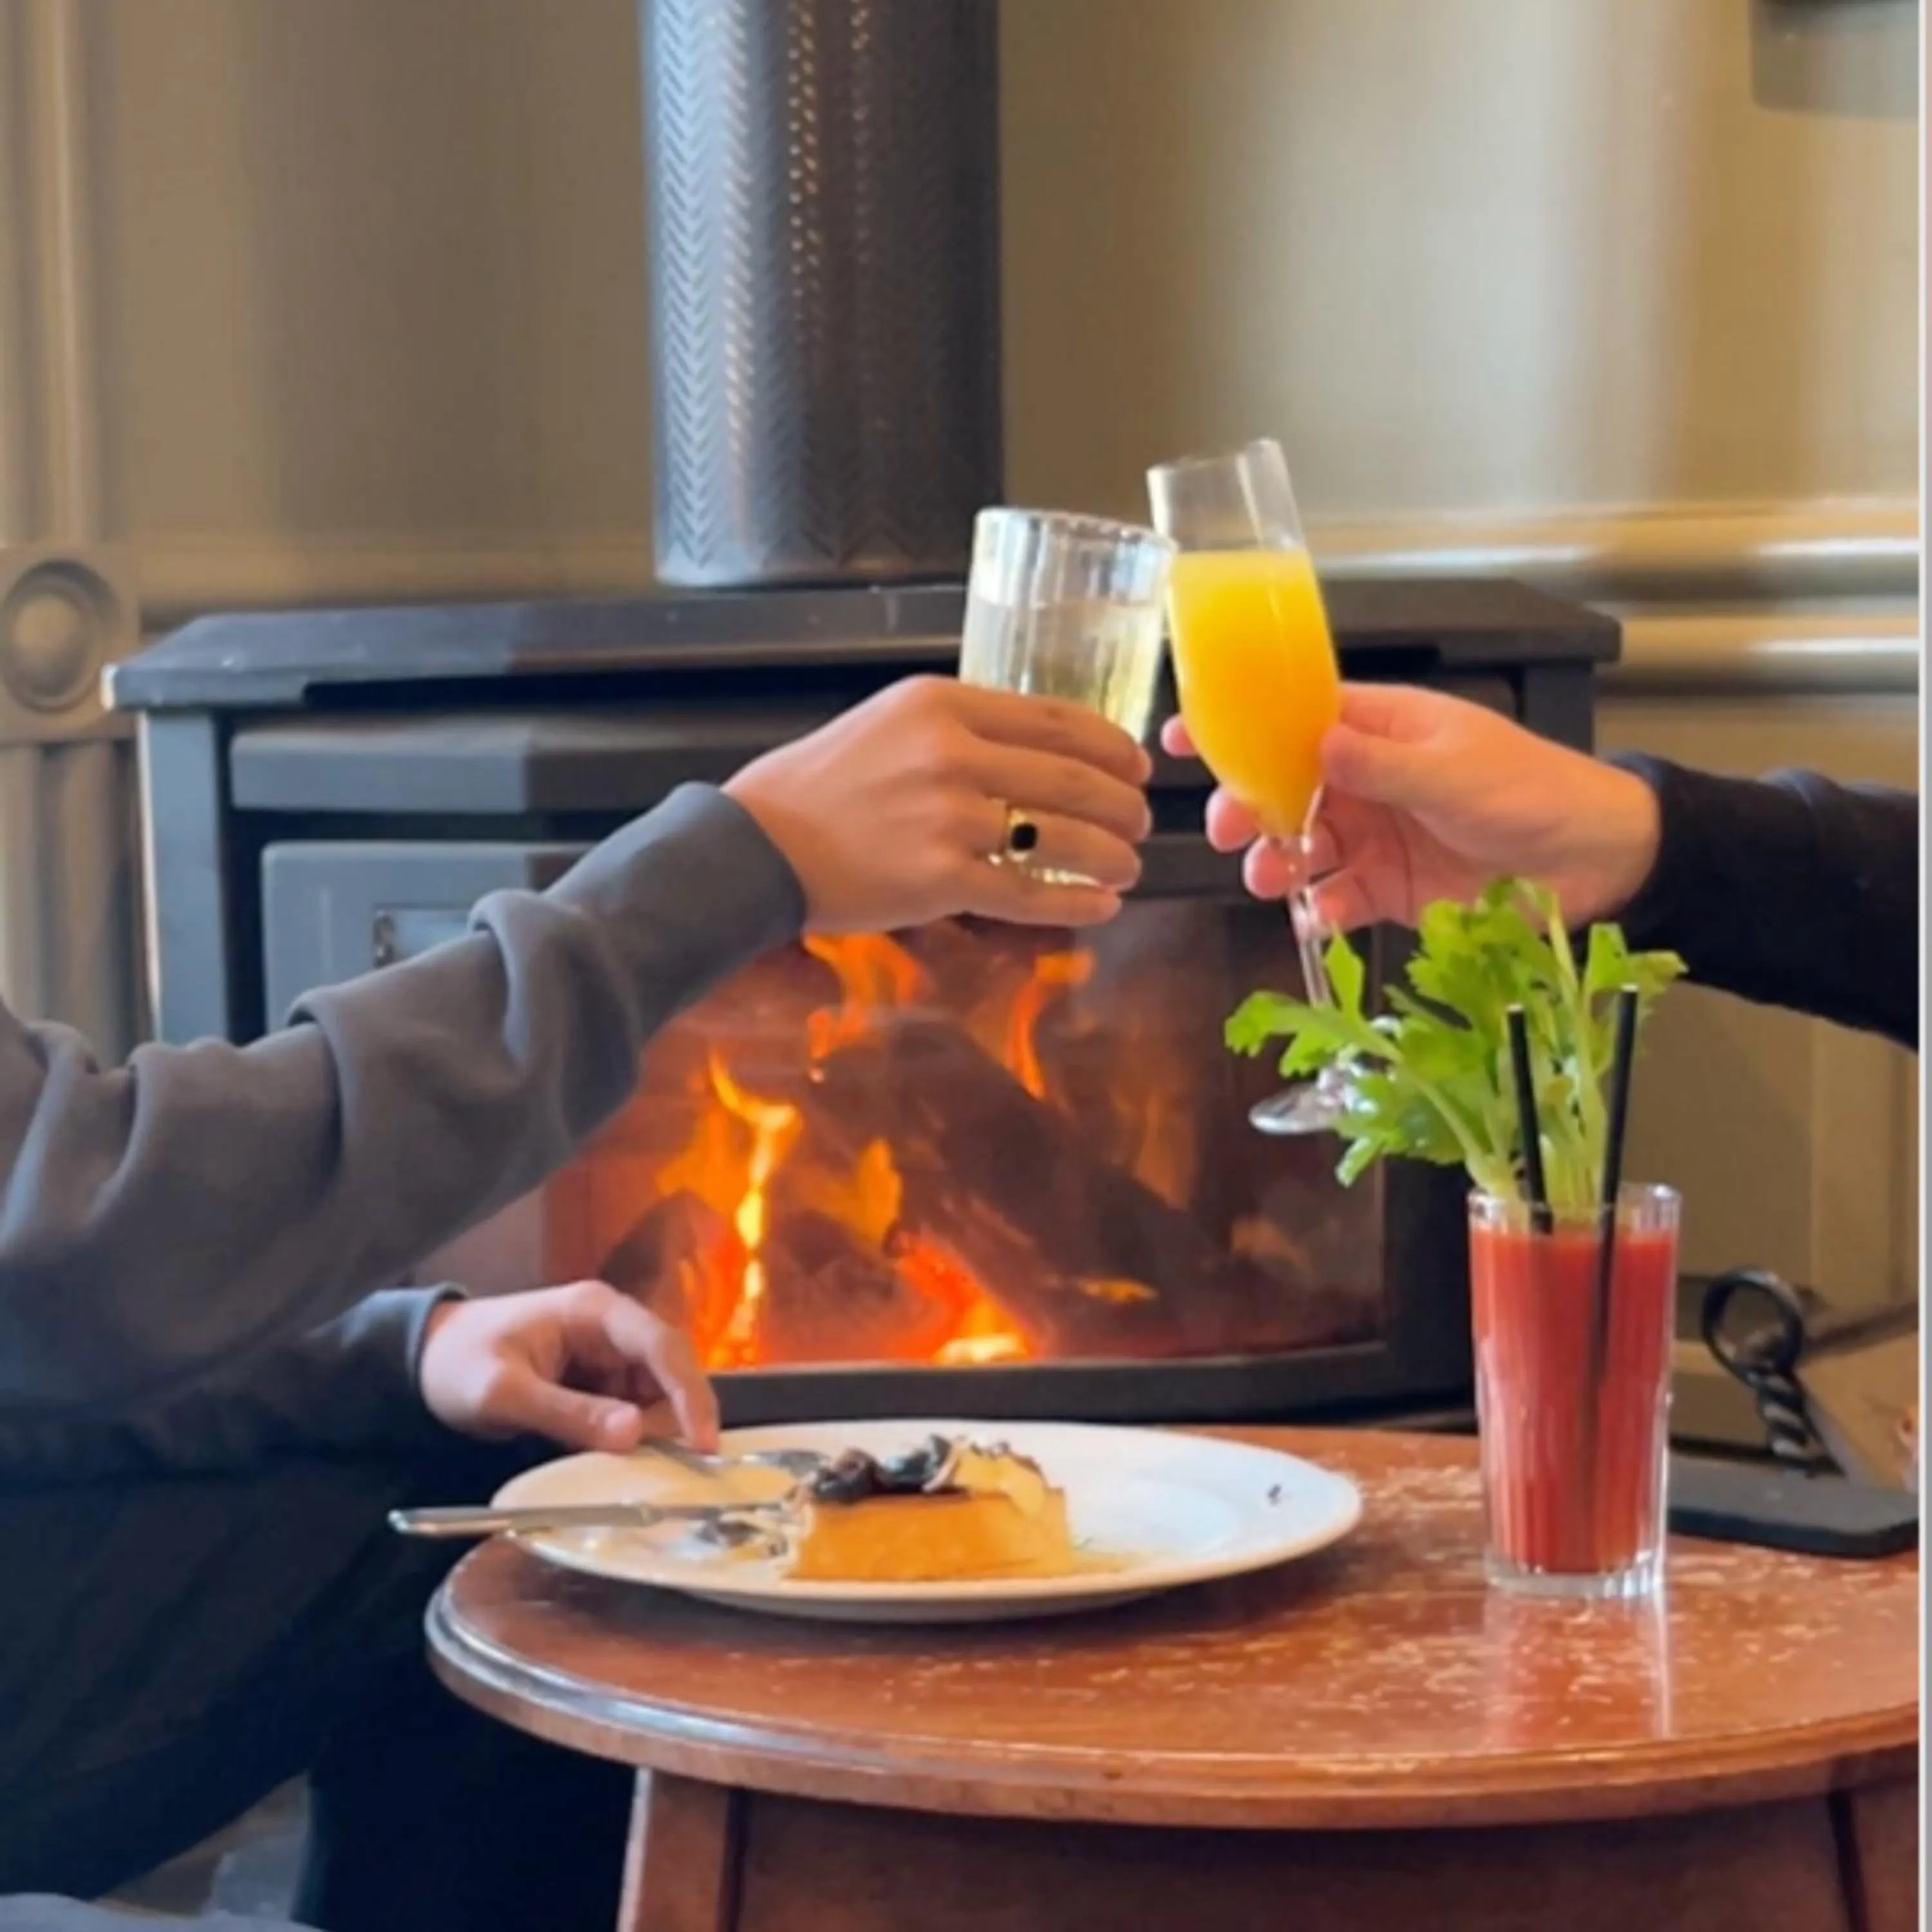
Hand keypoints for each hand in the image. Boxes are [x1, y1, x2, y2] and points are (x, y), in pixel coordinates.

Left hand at [417, 1281, 717, 1454]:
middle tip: (650, 1467)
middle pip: (670, 1372)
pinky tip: (605, 1457)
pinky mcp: (600, 1380)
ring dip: (648, 1433)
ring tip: (613, 1463)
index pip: (662, 1346)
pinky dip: (628, 1438)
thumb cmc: (457, 1365)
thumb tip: (635, 1434)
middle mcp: (613, 1327)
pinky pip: (633, 1410)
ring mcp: (608, 1354)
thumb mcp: (503, 1393)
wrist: (422, 1359)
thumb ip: (567, 1413)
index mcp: (595, 1311)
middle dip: (670, 1420)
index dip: (690, 1394)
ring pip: (656, 1396)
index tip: (704, 1445)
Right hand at [724, 676, 1152, 931]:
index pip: (1058, 718)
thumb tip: (1030, 748)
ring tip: (1129, 867)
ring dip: (1113, 856)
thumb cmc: (816, 786)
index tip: (1136, 766)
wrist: (755, 846)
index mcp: (941, 703)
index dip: (1113, 747)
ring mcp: (947, 818)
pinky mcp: (939, 879)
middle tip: (1142, 823)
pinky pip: (1031, 894)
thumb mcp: (887, 724)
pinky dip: (1078, 903)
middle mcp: (951, 753)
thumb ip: (956, 728)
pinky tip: (1101, 906)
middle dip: (1126, 806)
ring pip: (1065, 836)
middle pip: (1076, 778)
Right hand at [1162, 684, 1660, 929]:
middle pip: (1283, 787)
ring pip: (1301, 845)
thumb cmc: (1534, 792)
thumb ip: (1379, 763)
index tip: (1185, 737)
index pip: (1296, 717)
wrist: (1598, 864)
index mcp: (1383, 728)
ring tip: (1272, 878)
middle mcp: (1369, 779)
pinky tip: (1314, 918)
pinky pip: (1336, 898)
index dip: (1240, 726)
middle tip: (1229, 830)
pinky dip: (1317, 910)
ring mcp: (1377, 836)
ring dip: (1276, 861)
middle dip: (1247, 807)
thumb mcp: (1453, 770)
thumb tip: (1313, 743)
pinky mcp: (1390, 890)